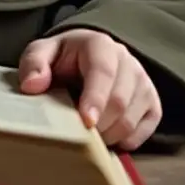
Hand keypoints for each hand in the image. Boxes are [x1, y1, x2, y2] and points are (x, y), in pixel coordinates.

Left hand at [18, 29, 161, 149]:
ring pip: (133, 118)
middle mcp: (127, 60)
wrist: (85, 57)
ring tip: (88, 136)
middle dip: (98, 125)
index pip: (103, 72)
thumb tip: (32, 85)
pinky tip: (108, 136)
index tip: (86, 122)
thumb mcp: (41, 54)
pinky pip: (147, 127)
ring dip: (110, 135)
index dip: (95, 99)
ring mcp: (143, 81)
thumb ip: (33, 64)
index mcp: (99, 44)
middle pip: (120, 100)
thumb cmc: (62, 58)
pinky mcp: (152, 101)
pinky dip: (127, 139)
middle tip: (77, 136)